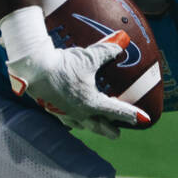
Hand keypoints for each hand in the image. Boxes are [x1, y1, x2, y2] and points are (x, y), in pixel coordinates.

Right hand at [7, 31, 149, 138]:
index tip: (142, 120)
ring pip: (81, 124)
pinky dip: (73, 121)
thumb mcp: (88, 57)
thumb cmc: (63, 65)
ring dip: (90, 127)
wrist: (34, 69)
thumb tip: (121, 42)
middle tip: (117, 134)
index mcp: (91, 103)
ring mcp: (64, 112)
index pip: (116, 110)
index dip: (131, 114)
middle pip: (98, 125)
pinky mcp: (51, 108)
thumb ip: (106, 51)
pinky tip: (71, 118)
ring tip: (93, 127)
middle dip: (109, 130)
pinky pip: (66, 119)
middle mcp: (79, 112)